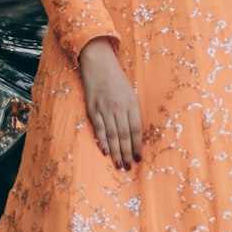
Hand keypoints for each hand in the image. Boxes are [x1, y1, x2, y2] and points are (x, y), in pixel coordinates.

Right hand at [78, 37, 142, 170]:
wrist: (98, 64)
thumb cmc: (117, 79)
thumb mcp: (131, 92)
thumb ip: (133, 111)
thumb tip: (135, 133)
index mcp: (131, 103)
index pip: (136, 129)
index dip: (137, 145)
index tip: (139, 157)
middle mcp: (119, 107)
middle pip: (124, 135)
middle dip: (127, 153)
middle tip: (129, 167)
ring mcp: (105, 109)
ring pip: (112, 135)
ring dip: (115, 152)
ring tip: (119, 165)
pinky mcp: (93, 109)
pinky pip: (99, 128)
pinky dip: (102, 141)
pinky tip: (105, 151)